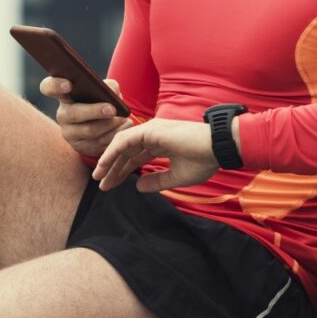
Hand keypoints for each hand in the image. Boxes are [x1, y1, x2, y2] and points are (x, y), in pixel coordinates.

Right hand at [40, 76, 132, 157]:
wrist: (101, 124)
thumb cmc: (99, 101)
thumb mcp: (102, 91)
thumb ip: (108, 86)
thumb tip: (113, 91)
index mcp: (64, 95)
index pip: (49, 87)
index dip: (55, 86)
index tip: (68, 85)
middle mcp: (62, 115)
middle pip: (74, 113)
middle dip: (94, 111)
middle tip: (112, 110)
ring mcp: (69, 133)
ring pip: (90, 131)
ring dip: (110, 125)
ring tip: (124, 118)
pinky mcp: (80, 147)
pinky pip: (98, 143)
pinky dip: (114, 134)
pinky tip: (125, 126)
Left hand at [92, 118, 218, 193]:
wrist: (218, 147)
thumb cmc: (204, 160)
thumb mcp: (177, 177)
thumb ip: (157, 181)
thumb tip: (138, 186)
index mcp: (160, 144)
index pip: (135, 158)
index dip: (122, 172)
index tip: (111, 185)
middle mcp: (152, 135)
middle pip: (125, 153)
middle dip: (112, 169)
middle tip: (101, 185)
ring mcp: (150, 131)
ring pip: (121, 145)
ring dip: (108, 160)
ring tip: (98, 175)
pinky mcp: (150, 130)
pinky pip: (124, 141)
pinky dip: (112, 152)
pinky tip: (103, 164)